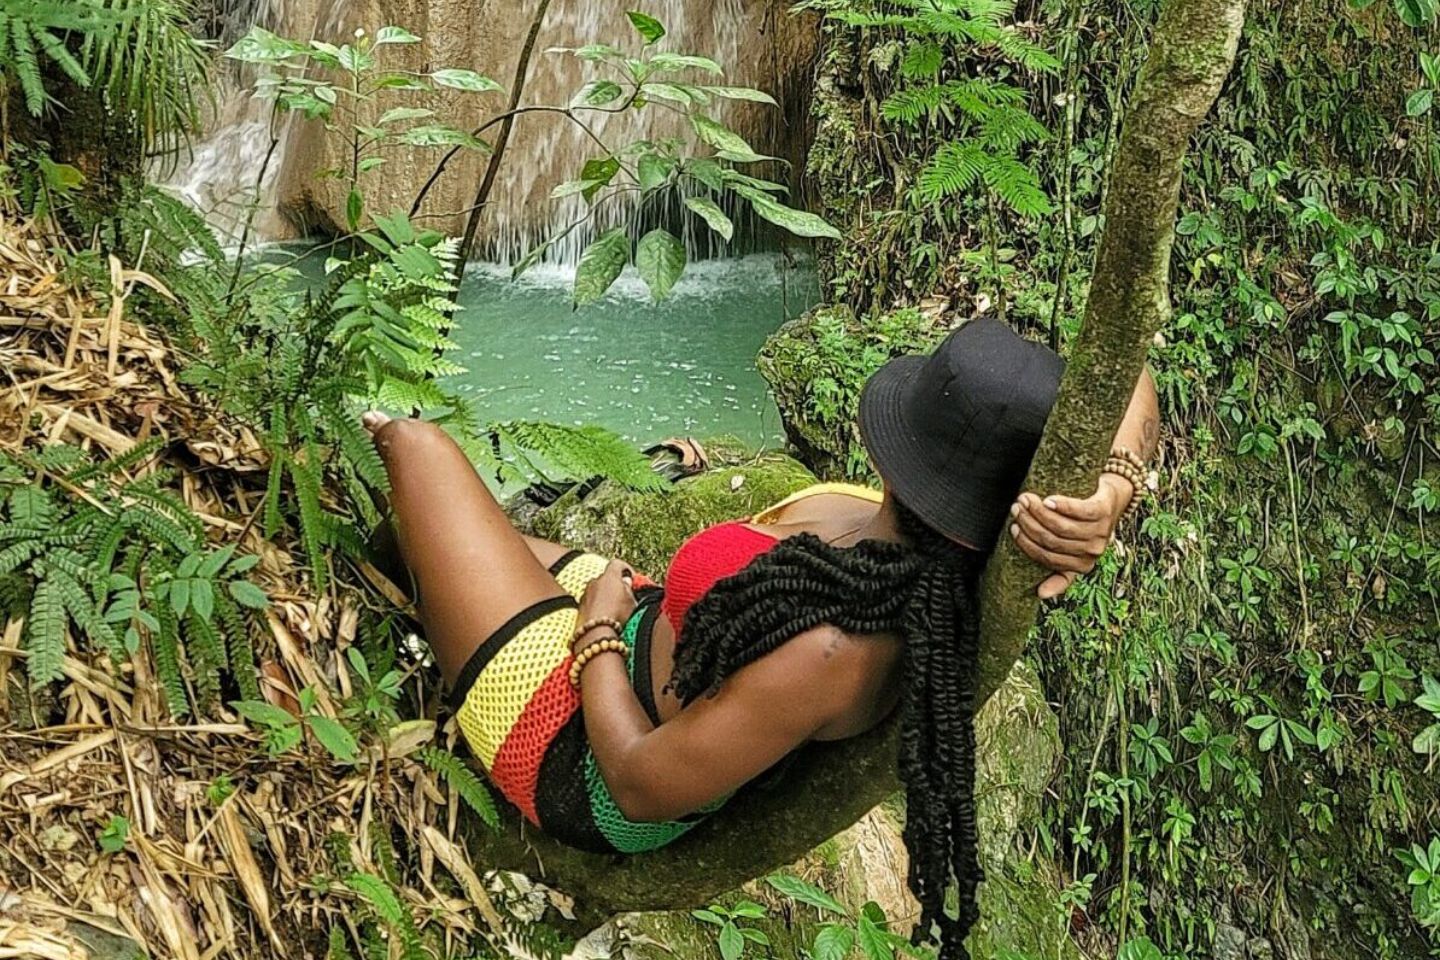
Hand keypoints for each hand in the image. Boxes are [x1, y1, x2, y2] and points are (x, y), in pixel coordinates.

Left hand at [575, 560, 637, 652]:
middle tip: (623, 596)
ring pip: (597, 590)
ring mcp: (585, 594)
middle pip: (606, 578)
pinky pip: (591, 602)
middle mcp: (595, 581)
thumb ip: (629, 589)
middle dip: (614, 585)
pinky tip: (604, 618)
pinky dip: (597, 606)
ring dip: (605, 596)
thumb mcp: (631, 602)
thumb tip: (626, 582)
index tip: (632, 578)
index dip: (626, 569)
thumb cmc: (617, 615)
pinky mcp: (579, 607)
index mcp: (610, 576)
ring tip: (614, 610)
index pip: (617, 564)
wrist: (594, 633)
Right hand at [1009, 474, 1129, 599]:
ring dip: (1039, 512)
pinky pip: (1079, 510)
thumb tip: (1040, 595)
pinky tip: (1047, 500)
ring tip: (1026, 500)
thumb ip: (1059, 572)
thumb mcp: (1074, 553)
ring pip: (1061, 526)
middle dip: (1029, 523)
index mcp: (1082, 565)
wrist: (1112, 501)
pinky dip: (1061, 505)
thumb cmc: (1086, 527)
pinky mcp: (1103, 511)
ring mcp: (1099, 532)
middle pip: (1051, 540)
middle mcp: (1092, 551)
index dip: (1027, 543)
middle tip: (1016, 508)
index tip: (1013, 528)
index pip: (1047, 558)